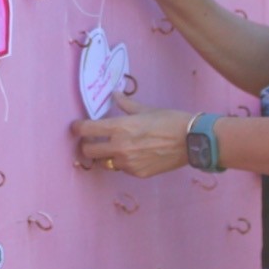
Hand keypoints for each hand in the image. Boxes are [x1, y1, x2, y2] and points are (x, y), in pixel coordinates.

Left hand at [70, 94, 190, 177]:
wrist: (192, 140)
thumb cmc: (170, 120)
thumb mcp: (145, 109)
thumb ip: (125, 104)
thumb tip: (114, 94)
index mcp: (119, 127)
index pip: (86, 130)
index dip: (77, 128)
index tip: (76, 127)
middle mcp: (119, 147)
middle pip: (88, 151)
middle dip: (87, 145)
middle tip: (92, 140)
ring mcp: (128, 163)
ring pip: (104, 162)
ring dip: (105, 156)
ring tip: (114, 149)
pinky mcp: (137, 174)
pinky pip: (122, 169)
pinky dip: (123, 163)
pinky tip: (134, 155)